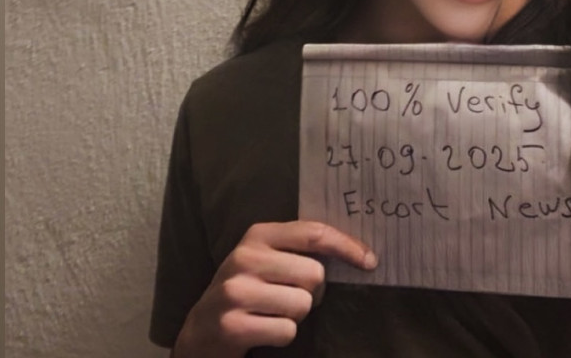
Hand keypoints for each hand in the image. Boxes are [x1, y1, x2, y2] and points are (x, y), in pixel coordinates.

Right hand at [172, 220, 376, 356]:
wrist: (200, 330)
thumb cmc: (246, 290)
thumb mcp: (266, 260)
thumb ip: (298, 249)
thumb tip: (355, 250)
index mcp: (258, 235)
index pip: (314, 233)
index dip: (347, 246)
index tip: (370, 261)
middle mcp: (245, 258)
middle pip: (314, 275)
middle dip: (313, 293)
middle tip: (293, 298)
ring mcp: (236, 292)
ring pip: (303, 305)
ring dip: (296, 317)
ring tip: (273, 314)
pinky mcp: (232, 326)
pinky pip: (286, 331)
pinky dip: (283, 336)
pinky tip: (262, 331)